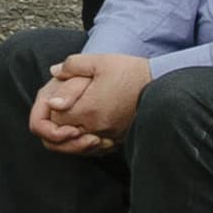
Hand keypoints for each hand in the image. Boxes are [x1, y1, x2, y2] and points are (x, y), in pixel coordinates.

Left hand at [30, 52, 152, 153]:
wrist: (161, 85)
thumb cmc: (130, 72)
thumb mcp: (100, 61)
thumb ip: (73, 66)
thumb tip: (54, 73)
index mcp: (88, 109)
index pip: (54, 119)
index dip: (51, 110)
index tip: (56, 98)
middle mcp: (96, 128)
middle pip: (62, 136)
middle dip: (55, 125)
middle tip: (58, 111)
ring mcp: (108, 137)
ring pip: (76, 147)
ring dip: (68, 138)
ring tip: (67, 124)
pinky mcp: (118, 141)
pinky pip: (95, 150)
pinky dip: (85, 144)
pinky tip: (84, 133)